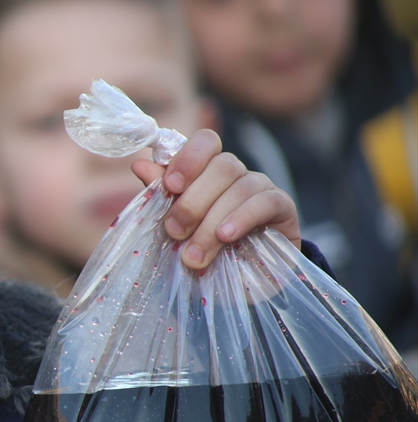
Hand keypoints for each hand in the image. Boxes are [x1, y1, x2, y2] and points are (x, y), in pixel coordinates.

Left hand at [131, 129, 299, 270]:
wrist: (242, 279)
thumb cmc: (203, 246)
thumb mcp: (177, 223)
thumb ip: (162, 194)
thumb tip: (139, 164)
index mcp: (208, 169)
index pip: (205, 142)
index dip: (188, 158)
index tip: (171, 186)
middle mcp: (236, 172)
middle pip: (220, 166)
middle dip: (193, 201)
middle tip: (174, 231)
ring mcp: (261, 185)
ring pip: (239, 187)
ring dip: (211, 221)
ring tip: (194, 254)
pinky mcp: (282, 206)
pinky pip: (265, 202)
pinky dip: (242, 218)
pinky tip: (226, 236)